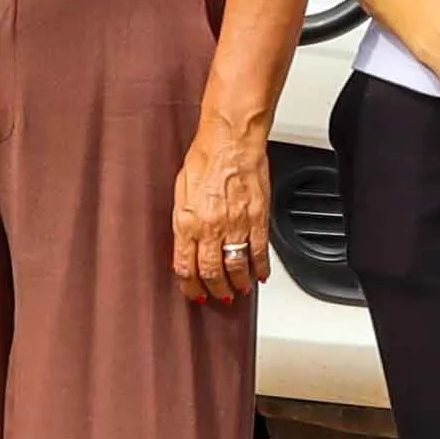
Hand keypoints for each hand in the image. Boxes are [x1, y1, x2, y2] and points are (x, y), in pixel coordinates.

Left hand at [172, 122, 273, 309]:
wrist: (231, 141)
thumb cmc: (204, 159)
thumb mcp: (180, 192)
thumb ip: (182, 222)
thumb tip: (183, 246)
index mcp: (187, 222)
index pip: (185, 266)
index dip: (189, 285)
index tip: (193, 292)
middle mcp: (211, 227)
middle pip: (211, 273)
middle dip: (214, 290)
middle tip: (217, 296)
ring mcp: (236, 225)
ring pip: (236, 267)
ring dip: (237, 284)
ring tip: (237, 290)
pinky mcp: (258, 219)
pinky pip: (259, 251)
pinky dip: (260, 268)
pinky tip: (259, 276)